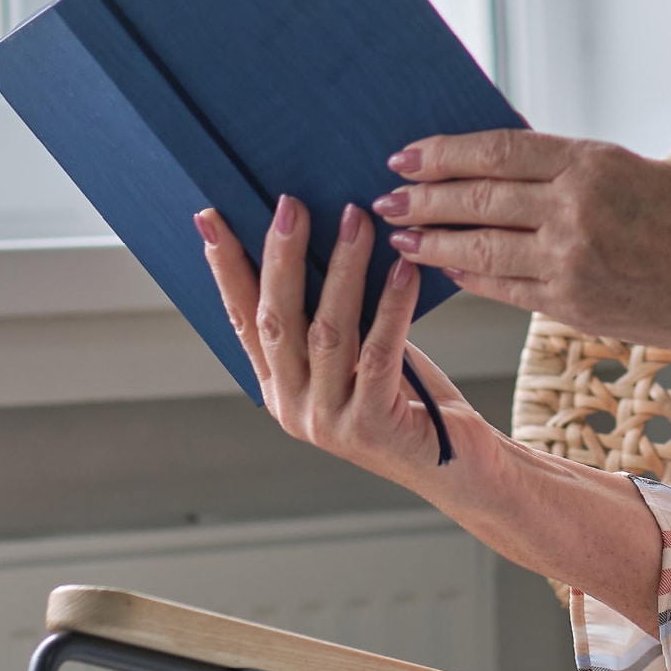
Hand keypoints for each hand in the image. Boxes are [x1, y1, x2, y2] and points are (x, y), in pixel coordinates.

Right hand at [198, 197, 500, 491]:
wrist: (458, 466)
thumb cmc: (411, 398)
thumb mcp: (360, 354)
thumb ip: (335, 315)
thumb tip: (327, 236)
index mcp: (279, 388)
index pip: (242, 319)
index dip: (225, 269)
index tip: (212, 219)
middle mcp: (293, 406)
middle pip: (277, 319)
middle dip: (280, 256)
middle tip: (289, 204)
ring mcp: (329, 419)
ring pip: (327, 329)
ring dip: (342, 267)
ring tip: (356, 218)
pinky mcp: (372, 424)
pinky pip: (379, 352)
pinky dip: (391, 304)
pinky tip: (403, 268)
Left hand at [371, 132, 670, 360]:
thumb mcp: (641, 173)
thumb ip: (577, 171)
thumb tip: (510, 169)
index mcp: (595, 164)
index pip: (499, 151)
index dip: (445, 153)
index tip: (407, 154)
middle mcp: (576, 210)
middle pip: (478, 198)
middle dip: (424, 197)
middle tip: (384, 196)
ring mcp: (572, 262)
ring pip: (480, 248)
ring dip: (433, 241)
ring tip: (401, 236)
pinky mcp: (572, 306)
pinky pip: (504, 288)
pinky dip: (470, 277)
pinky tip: (446, 270)